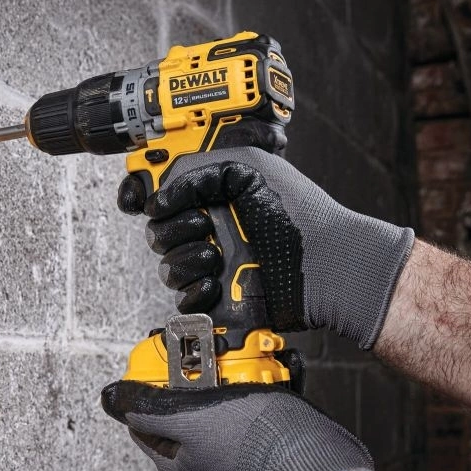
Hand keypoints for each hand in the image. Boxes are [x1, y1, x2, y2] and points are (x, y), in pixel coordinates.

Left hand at [100, 380, 393, 470]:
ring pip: (222, 408)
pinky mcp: (268, 450)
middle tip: (209, 353)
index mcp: (178, 465)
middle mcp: (203, 468)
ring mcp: (236, 460)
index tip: (161, 358)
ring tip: (244, 359)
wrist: (320, 465)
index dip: (148, 386)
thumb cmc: (257, 445)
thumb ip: (147, 409)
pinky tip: (271, 372)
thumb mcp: (190, 419)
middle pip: (186, 411)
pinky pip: (256, 412)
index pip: (144, 420)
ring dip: (231, 379)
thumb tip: (109, 397)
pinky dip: (260, 389)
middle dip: (196, 377)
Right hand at [117, 147, 414, 349]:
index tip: (145, 201)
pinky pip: (184, 301)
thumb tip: (160, 196)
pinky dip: (195, 292)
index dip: (146, 198)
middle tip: (204, 224)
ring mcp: (212, 266)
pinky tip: (216, 283)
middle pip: (157, 233)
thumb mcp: (247, 169)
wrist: (326, 264)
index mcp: (213, 198)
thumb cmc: (299, 215)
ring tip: (215, 255)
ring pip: (166, 268)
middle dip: (172, 229)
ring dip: (184, 261)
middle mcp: (210, 231)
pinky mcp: (218, 299)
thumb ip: (197, 172)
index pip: (163, 197)